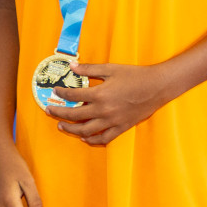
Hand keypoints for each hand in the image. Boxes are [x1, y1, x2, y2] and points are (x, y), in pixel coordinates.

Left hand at [45, 62, 171, 145]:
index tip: (55, 91)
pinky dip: (93, 140)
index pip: (73, 96)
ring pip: (86, 131)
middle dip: (60, 114)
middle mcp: (104, 111)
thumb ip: (90, 68)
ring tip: (62, 127)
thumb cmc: (134, 75)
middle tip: (49, 111)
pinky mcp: (121, 127)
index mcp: (100, 94)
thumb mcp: (111, 68)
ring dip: (72, 130)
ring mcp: (112, 121)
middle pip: (75, 116)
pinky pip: (104, 138)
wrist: (156, 87)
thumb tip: (72, 66)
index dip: (61, 94)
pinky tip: (85, 137)